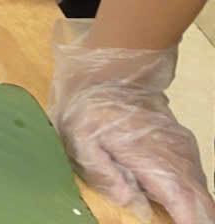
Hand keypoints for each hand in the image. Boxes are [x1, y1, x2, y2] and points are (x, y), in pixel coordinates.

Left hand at [50, 22, 214, 223]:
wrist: (108, 72)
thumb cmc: (88, 108)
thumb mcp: (79, 138)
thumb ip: (104, 173)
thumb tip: (133, 203)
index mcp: (153, 159)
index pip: (186, 204)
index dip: (191, 223)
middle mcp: (178, 157)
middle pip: (202, 205)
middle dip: (194, 219)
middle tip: (173, 221)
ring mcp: (185, 151)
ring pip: (200, 193)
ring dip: (192, 210)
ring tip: (172, 215)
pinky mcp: (184, 146)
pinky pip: (193, 180)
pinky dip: (187, 196)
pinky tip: (169, 201)